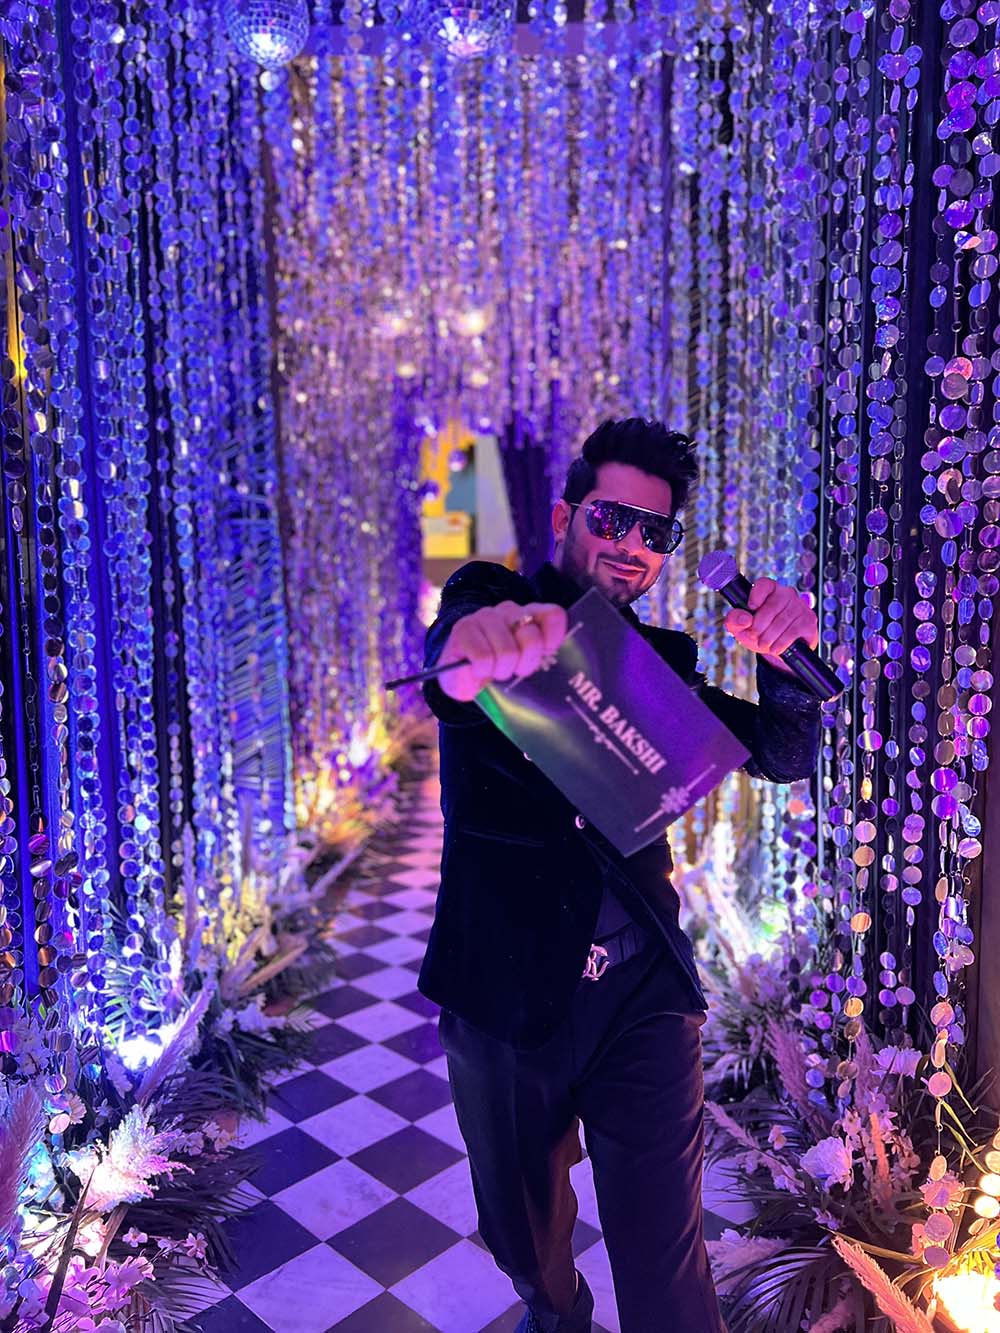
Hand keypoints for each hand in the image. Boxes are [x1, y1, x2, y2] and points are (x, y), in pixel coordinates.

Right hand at [437, 601, 568, 701]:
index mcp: (529, 615)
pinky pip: (483, 657)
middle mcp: (509, 611)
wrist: (460, 675)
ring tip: (494, 671)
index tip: (544, 656)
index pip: (552, 615)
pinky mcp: (463, 628)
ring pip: (507, 651)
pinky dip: (482, 671)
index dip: (553, 639)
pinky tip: (478, 669)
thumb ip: (542, 655)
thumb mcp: (523, 663)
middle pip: (531, 638)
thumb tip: (554, 655)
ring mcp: (485, 617)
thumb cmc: (497, 669)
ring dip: (501, 670)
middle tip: (514, 671)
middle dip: (525, 664)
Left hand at [724, 578, 818, 674]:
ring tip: (763, 644)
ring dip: (769, 637)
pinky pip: (793, 631)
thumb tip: (745, 618)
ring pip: (782, 621)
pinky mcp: (809, 620)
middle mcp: (787, 594)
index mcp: (769, 590)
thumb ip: (734, 620)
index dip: (756, 595)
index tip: (751, 608)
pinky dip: (780, 643)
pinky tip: (775, 648)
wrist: (778, 650)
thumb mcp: (741, 628)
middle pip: (771, 607)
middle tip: (755, 636)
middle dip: (759, 626)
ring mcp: (800, 606)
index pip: (764, 584)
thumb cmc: (758, 633)